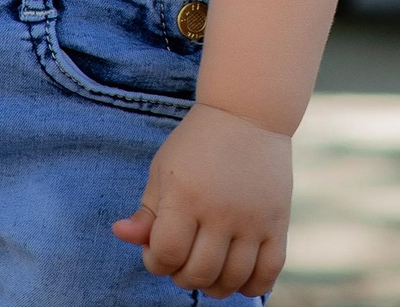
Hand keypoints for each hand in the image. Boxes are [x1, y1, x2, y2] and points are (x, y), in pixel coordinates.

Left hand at [112, 100, 291, 298]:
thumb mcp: (163, 170)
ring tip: (209, 267)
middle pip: (199, 273)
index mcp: (186, 196)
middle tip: (184, 257)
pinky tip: (239, 276)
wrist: (248, 113)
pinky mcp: (278, 221)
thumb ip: (146, 211)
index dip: (155, 261)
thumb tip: (121, 235)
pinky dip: (252, 286)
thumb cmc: (197, 143)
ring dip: (215, 285)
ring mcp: (253, 218)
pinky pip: (269, 271)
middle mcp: (221, 211)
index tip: (159, 246)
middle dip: (182, 275)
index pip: (166, 255)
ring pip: (233, 279)